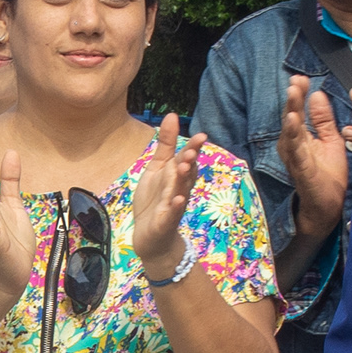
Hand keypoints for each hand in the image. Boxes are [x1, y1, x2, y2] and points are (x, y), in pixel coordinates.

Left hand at [129, 113, 206, 278]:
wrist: (150, 237)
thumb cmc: (155, 200)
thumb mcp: (158, 168)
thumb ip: (166, 144)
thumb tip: (172, 115)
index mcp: (177, 176)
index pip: (187, 159)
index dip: (194, 148)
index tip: (201, 135)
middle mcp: (179, 189)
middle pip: (187, 174)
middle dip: (190, 161)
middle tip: (192, 149)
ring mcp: (173, 206)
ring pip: (180, 191)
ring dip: (183, 179)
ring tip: (184, 166)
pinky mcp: (165, 222)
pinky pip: (171, 214)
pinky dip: (174, 207)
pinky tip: (177, 199)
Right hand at [278, 74, 351, 241]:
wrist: (328, 207)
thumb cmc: (328, 175)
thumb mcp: (331, 140)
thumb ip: (323, 119)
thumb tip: (317, 94)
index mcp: (300, 138)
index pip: (298, 110)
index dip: (299, 94)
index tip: (301, 77)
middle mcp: (293, 146)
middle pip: (291, 117)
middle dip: (293, 98)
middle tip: (295, 80)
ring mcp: (295, 158)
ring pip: (290, 131)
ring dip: (291, 112)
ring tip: (293, 94)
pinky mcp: (301, 170)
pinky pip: (296, 150)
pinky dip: (293, 134)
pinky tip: (293, 120)